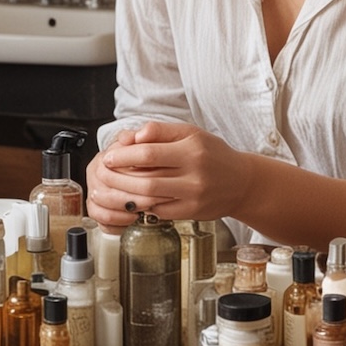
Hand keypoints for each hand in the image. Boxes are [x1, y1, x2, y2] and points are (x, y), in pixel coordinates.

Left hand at [86, 120, 253, 229]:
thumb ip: (158, 131)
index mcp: (191, 150)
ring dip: (126, 195)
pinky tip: (132, 200)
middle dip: (119, 178)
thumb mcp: (189, 132)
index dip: (124, 156)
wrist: (242, 182)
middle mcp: (194, 175)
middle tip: (104, 174)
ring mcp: (194, 197)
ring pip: (152, 199)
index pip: (149, 153)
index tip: (109, 156)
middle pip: (147, 180)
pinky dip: (143, 206)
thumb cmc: (212, 153)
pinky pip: (160, 212)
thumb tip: (130, 136)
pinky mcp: (193, 213)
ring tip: (111, 188)